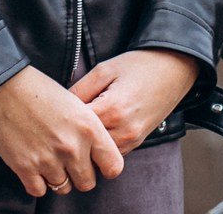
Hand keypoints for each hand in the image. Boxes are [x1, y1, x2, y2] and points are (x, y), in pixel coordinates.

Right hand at [0, 66, 124, 196]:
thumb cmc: (37, 88)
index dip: (104, 166)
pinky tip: (32, 164)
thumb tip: (93, 154)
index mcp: (89, 127)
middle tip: (67, 161)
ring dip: (56, 177)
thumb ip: (87, 130)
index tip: (95, 162)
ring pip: (63, 188)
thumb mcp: (73, 103)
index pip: (114, 166)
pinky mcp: (25, 168)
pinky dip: (36, 181)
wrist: (1, 84)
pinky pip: (39, 191)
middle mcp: (72, 147)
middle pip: (88, 183)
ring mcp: (49, 160)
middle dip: (78, 174)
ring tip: (47, 158)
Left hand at [69, 49, 201, 153]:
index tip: (49, 114)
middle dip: (71, 136)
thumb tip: (58, 105)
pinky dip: (99, 147)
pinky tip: (92, 131)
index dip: (60, 121)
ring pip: (97, 155)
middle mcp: (123, 131)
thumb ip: (79, 90)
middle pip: (84, 146)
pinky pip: (110, 153)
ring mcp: (132, 140)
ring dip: (85, 145)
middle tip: (57, 124)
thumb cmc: (137, 65)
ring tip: (75, 128)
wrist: (173, 69)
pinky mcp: (137, 143)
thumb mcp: (104, 70)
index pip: (75, 127)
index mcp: (112, 110)